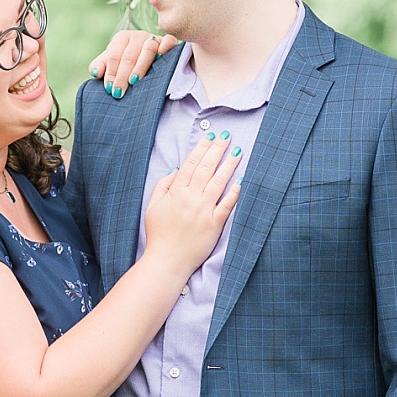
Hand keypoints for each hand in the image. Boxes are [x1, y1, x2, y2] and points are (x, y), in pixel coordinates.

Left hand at [89, 29, 178, 97]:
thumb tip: (96, 73)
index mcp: (122, 38)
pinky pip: (168, 42)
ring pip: (148, 50)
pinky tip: (160, 61)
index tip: (110, 89)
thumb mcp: (112, 63)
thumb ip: (100, 65)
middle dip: (122, 75)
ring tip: (134, 82)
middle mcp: (138, 36)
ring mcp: (154, 37)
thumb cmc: (128, 62)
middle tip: (119, 92)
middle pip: (129, 55)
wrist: (149, 57)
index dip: (111, 73)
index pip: (114, 55)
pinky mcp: (168, 41)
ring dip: (140, 67)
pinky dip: (165, 50)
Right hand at [141, 131, 243, 274]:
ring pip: (219, 182)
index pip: (191, 164)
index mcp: (176, 192)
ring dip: (229, 165)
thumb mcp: (153, 207)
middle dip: (217, 150)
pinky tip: (243, 180)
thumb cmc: (159, 235)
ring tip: (238, 151)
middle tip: (227, 136)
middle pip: (206, 168)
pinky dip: (235, 192)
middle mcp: (191, 198)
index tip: (210, 136)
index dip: (201, 148)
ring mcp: (204, 210)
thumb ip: (163, 186)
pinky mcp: (214, 224)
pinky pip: (227, 205)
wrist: (166, 260)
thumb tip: (176, 169)